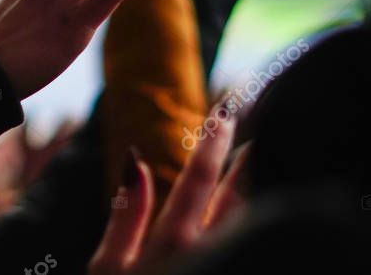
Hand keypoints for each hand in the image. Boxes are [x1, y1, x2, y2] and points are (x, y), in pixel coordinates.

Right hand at [87, 108, 247, 273]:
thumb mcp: (108, 268)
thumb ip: (126, 214)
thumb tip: (135, 160)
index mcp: (176, 242)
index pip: (201, 177)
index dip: (214, 140)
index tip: (224, 111)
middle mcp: (212, 251)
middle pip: (239, 193)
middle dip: (250, 156)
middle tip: (262, 120)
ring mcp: (227, 263)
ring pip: (250, 217)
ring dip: (255, 184)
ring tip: (260, 158)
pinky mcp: (230, 268)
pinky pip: (249, 236)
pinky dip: (251, 214)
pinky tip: (254, 202)